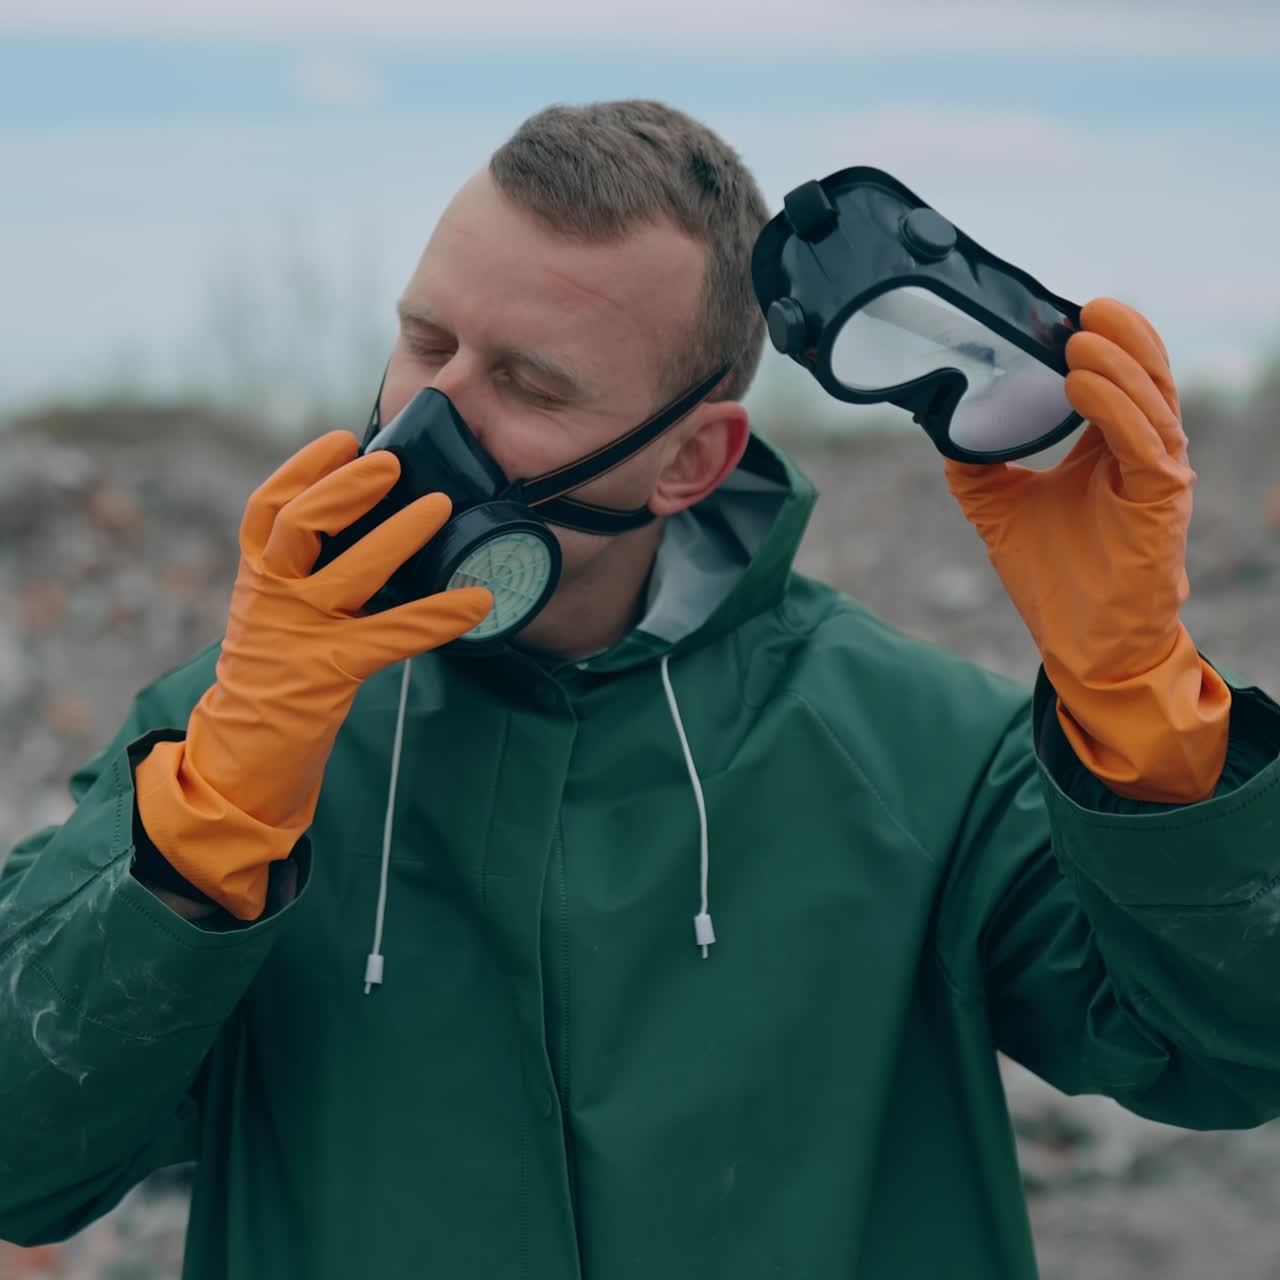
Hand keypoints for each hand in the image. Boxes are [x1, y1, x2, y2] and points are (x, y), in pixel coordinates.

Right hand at [134, 431, 491, 917]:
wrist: (242, 753)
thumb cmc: (275, 672)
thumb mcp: (277, 612)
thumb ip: (308, 573)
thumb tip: (368, 525)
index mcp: (257, 576)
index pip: (268, 508)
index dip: (304, 468)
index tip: (344, 438)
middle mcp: (270, 597)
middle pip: (298, 526)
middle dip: (345, 488)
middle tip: (392, 462)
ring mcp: (298, 635)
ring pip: (347, 573)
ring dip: (397, 536)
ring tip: (440, 506)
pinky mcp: (328, 673)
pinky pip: (391, 637)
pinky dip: (437, 616)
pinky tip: (477, 601)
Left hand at [944, 298, 1229, 802]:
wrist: (1081, 645)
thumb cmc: (1055, 578)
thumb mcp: (1001, 508)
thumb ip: (978, 465)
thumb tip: (941, 424)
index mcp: (1112, 449)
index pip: (1120, 376)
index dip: (1102, 339)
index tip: (1063, 311)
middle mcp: (1143, 454)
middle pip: (1146, 374)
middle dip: (1120, 334)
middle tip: (1082, 307)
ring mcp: (1158, 475)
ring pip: (1151, 399)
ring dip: (1115, 363)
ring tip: (1078, 337)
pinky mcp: (1162, 501)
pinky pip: (1145, 442)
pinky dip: (1114, 408)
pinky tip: (1080, 384)